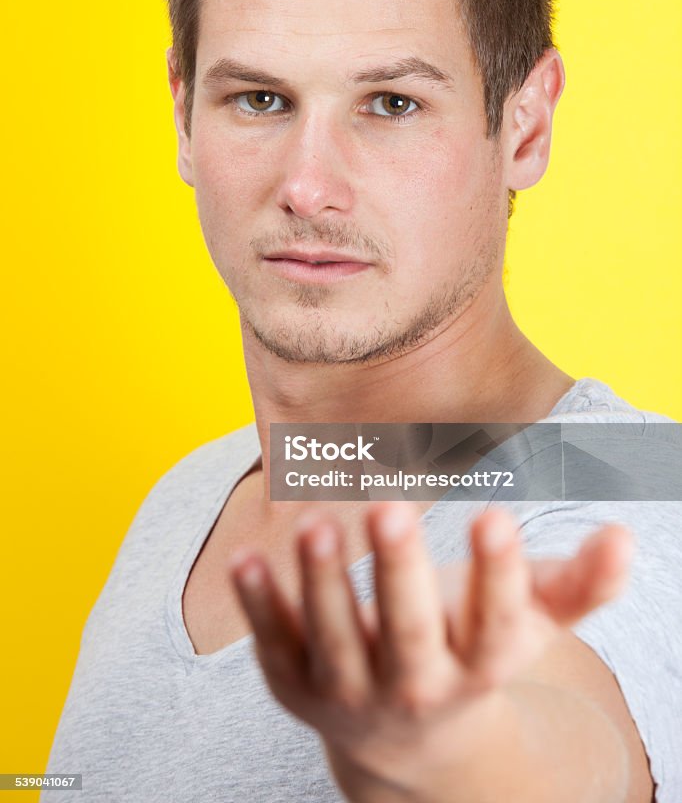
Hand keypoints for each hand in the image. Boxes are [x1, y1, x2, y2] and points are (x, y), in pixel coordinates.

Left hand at [228, 503, 632, 797]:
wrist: (406, 736)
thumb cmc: (469, 651)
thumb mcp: (525, 624)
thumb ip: (576, 584)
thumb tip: (625, 536)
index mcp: (477, 665)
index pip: (493, 625)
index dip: (498, 576)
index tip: (495, 518)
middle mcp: (414, 685)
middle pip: (408, 632)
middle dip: (400, 572)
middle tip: (391, 507)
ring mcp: (349, 689)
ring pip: (336, 640)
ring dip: (323, 585)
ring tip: (317, 524)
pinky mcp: (296, 684)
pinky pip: (276, 646)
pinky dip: (259, 607)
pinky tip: (244, 559)